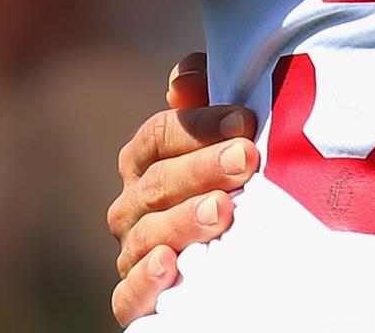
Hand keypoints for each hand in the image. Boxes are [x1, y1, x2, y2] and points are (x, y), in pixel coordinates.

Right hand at [108, 53, 255, 323]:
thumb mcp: (228, 134)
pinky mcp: (137, 298)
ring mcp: (134, 251)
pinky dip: (144, 281)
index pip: (159, 134)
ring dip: (184, 220)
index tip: (244, 120)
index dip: (199, 125)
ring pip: (147, 234)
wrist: (242, 253)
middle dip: (203, 168)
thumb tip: (185, 76)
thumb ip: (205, 98)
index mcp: (147, 160)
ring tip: (222, 210)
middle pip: (157, 181)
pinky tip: (168, 265)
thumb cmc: (234, 178)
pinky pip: (128, 294)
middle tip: (246, 159)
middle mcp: (133, 205)